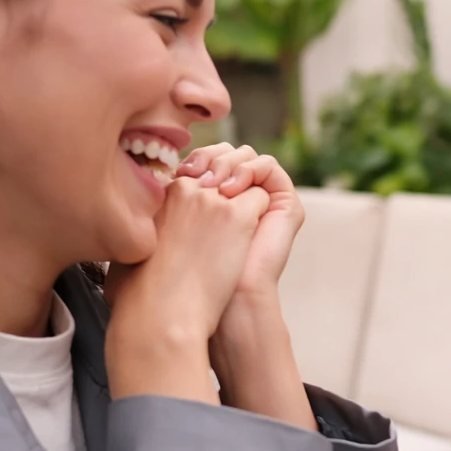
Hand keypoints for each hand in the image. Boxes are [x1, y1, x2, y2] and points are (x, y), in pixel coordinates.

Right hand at [103, 177, 270, 401]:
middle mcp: (184, 189)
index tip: (203, 223)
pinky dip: (261, 216)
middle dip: (224, 199)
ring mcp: (212, 200)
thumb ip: (136, 232)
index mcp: (157, 195)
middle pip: (218, 176)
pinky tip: (250, 242)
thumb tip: (132, 234)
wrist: (161, 314)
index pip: (191, 179)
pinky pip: (260, 198)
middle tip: (223, 232)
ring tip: (236, 240)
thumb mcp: (127, 251)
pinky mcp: (237, 216)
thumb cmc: (140, 296)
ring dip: (243, 207)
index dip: (201, 199)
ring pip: (242, 185)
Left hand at [176, 144, 303, 301]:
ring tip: (218, 187)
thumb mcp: (179, 223)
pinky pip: (268, 166)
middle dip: (213, 158)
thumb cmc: (196, 272)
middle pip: (228, 152)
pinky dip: (251, 168)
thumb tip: (163, 166)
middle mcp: (242, 197)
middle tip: (200, 178)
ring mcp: (265, 200)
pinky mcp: (286, 205)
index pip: (208, 157)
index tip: (181, 172)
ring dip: (230, 164)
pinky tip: (233, 190)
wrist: (226, 299)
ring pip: (247, 155)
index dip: (197, 158)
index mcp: (217, 200)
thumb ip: (177, 194)